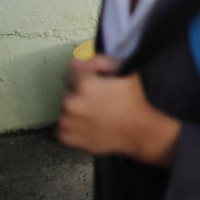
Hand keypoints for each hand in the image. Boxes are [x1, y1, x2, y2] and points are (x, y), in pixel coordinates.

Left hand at [58, 61, 180, 166]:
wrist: (138, 130)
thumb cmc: (133, 100)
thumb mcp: (124, 70)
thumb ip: (99, 61)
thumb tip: (75, 63)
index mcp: (84, 86)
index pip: (70, 73)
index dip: (83, 76)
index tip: (94, 83)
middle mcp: (71, 104)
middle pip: (66, 91)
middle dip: (77, 93)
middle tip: (97, 99)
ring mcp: (68, 122)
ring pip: (63, 109)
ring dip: (74, 109)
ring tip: (93, 112)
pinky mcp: (67, 138)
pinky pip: (62, 127)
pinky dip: (72, 125)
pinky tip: (88, 123)